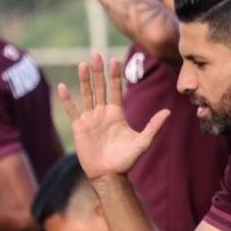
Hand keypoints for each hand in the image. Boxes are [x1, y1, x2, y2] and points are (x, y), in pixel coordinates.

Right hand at [57, 53, 169, 179]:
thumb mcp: (143, 142)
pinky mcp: (80, 127)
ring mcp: (90, 119)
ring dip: (84, 80)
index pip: (115, 90)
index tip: (114, 60)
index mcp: (117, 114)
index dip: (114, 75)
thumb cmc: (126, 160)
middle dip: (98, 71)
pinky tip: (62, 87)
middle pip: (100, 88)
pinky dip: (68, 99)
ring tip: (83, 65)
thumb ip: (154, 127)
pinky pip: (72, 110)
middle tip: (96, 54)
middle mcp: (103, 113)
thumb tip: (168, 112)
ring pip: (86, 95)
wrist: (109, 175)